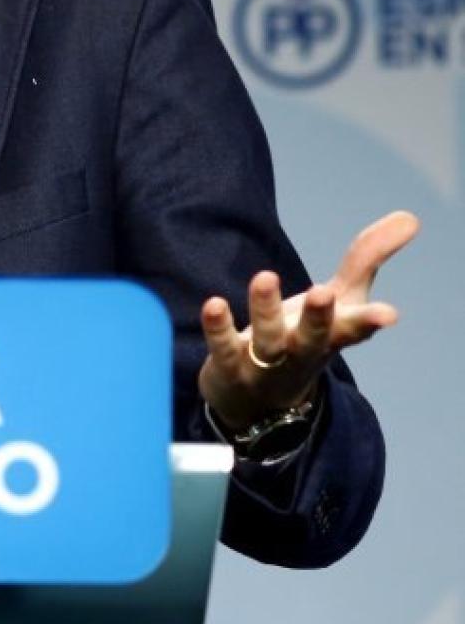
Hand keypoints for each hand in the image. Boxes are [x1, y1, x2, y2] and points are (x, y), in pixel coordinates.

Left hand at [198, 210, 418, 431]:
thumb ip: (366, 259)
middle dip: (319, 317)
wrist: (259, 405)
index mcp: (331, 336)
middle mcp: (301, 352)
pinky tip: (214, 304)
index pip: (353, 329)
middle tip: (324, 293)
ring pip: (267, 340)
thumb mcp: (340, 300)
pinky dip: (219, 328)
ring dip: (266, 311)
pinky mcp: (229, 367)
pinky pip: (223, 348)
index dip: (370, 321)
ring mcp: (265, 364)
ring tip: (265, 277)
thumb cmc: (304, 339)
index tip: (388, 314)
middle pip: (312, 338)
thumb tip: (409, 217)